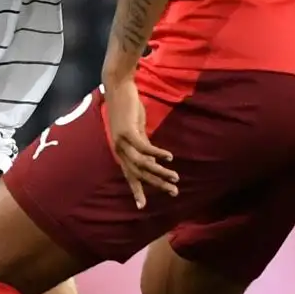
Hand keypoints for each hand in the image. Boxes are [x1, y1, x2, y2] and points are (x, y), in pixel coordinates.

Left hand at [102, 74, 178, 209]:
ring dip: (160, 171)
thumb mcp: (137, 131)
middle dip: (156, 184)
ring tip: (175, 177)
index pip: (129, 176)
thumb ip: (143, 145)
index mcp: (121, 151)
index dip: (137, 190)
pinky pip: (145, 147)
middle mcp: (119, 149)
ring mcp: (122, 141)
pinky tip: (169, 157)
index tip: (142, 206)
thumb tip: (152, 161)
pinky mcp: (128, 131)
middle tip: (173, 192)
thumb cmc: (128, 109)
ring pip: (143, 164)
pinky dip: (158, 153)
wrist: (119, 88)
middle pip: (138, 173)